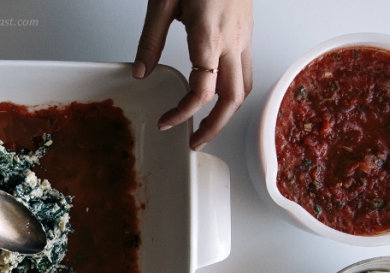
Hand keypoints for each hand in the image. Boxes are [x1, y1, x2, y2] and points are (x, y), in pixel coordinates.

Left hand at [133, 0, 253, 149]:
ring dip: (228, 113)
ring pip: (246, 86)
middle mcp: (233, 39)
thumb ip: (151, 40)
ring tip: (206, 126)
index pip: (202, 89)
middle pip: (233, 97)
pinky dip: (234, 91)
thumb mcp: (162, 0)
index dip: (184, 112)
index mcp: (210, 34)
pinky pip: (247, 69)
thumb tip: (142, 73)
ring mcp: (245, 36)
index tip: (166, 122)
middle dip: (215, 126)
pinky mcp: (247, 32)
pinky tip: (216, 95)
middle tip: (193, 141)